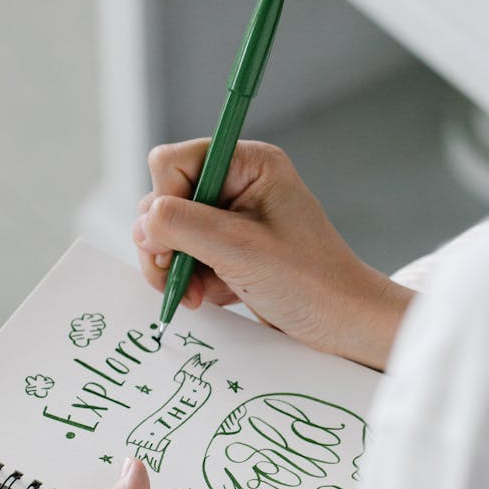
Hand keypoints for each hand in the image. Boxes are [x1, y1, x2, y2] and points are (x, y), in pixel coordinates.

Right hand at [133, 139, 414, 370]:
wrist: (344, 324)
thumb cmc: (310, 283)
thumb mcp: (239, 250)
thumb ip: (183, 225)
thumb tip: (144, 221)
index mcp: (249, 165)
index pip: (174, 163)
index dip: (164, 202)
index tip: (172, 244)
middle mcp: (238, 184)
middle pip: (165, 198)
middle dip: (164, 242)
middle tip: (177, 277)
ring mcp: (232, 218)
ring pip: (169, 231)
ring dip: (174, 266)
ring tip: (196, 295)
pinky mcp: (229, 250)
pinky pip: (186, 256)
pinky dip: (189, 280)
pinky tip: (210, 298)